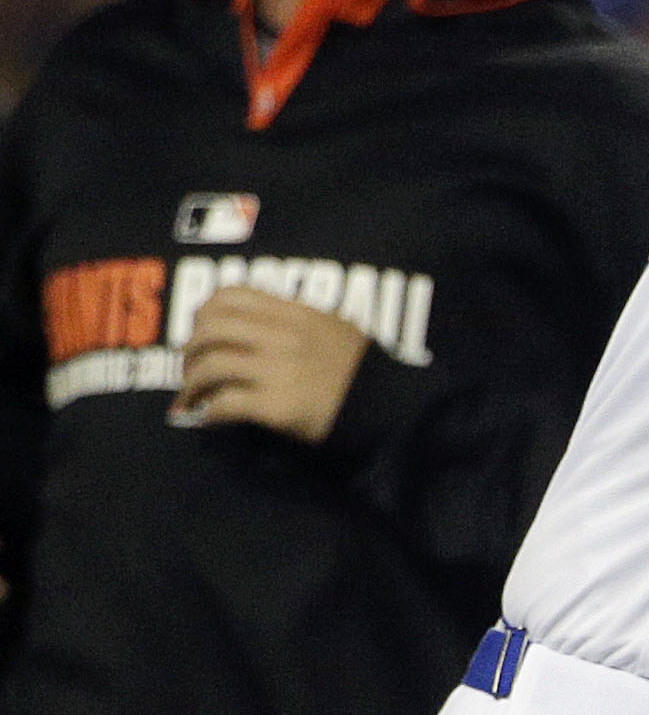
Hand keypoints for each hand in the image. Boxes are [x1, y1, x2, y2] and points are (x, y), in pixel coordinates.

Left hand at [172, 289, 370, 441]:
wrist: (393, 410)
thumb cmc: (364, 372)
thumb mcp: (335, 328)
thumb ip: (297, 319)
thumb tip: (256, 322)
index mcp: (295, 314)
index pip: (231, 295)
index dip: (204, 311)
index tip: (200, 329)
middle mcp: (282, 338)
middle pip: (212, 329)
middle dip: (191, 349)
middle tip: (190, 367)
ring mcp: (279, 372)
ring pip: (212, 366)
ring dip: (193, 383)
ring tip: (192, 397)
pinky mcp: (278, 408)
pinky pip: (227, 403)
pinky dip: (210, 411)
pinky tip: (209, 419)